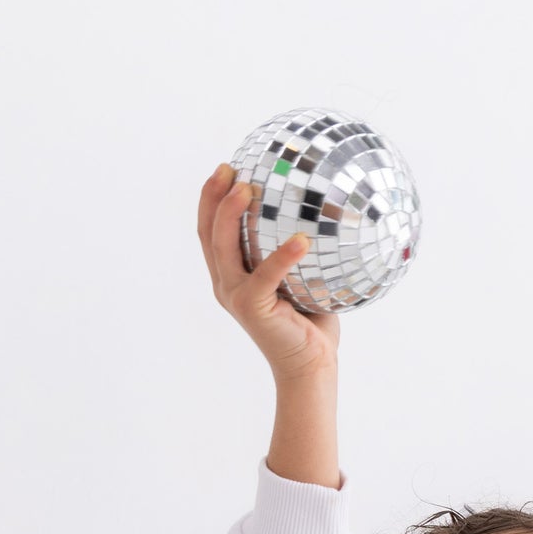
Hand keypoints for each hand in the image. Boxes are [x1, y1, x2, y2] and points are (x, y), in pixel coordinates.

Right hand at [197, 163, 339, 382]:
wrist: (310, 365)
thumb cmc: (311, 322)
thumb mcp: (302, 280)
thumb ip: (299, 253)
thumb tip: (322, 215)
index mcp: (232, 276)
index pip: (211, 232)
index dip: (212, 199)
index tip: (226, 169)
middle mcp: (226, 284)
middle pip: (209, 233)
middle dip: (214, 196)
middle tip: (230, 168)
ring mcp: (236, 296)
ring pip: (224, 247)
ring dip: (232, 214)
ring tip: (248, 188)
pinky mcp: (252, 308)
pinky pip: (266, 275)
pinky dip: (283, 256)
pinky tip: (301, 239)